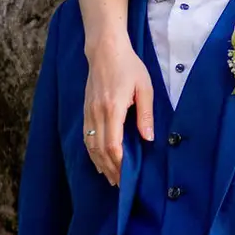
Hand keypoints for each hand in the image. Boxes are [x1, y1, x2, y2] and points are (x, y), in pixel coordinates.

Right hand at [83, 32, 154, 185]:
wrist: (105, 50)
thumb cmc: (129, 66)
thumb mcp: (145, 88)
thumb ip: (146, 114)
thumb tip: (148, 139)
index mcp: (112, 108)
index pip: (113, 145)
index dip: (119, 164)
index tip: (127, 177)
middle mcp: (97, 113)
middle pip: (100, 150)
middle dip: (110, 169)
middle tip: (120, 185)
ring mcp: (88, 112)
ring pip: (90, 146)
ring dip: (100, 164)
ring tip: (111, 178)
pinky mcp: (85, 110)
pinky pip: (86, 137)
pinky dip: (92, 152)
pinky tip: (99, 161)